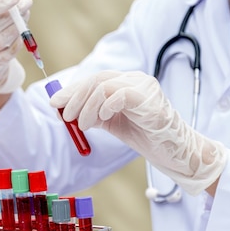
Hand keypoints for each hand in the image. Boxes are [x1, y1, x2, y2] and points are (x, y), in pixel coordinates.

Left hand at [49, 70, 226, 194]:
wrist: (174, 151)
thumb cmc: (145, 135)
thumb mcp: (111, 122)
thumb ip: (91, 113)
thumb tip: (63, 109)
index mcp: (126, 81)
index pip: (94, 79)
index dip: (72, 90)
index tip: (55, 103)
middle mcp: (136, 79)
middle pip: (97, 80)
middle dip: (75, 98)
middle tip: (65, 117)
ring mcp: (144, 87)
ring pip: (104, 87)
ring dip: (87, 107)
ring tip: (84, 126)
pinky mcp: (149, 99)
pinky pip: (120, 95)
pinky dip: (105, 107)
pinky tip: (101, 120)